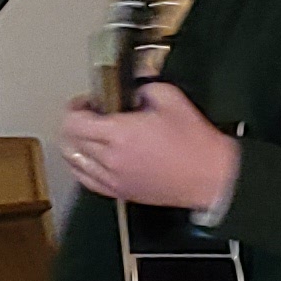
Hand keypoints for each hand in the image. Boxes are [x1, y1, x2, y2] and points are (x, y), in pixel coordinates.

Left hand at [59, 84, 239, 217]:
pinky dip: (81, 167)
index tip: (84, 103)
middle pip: (70, 140)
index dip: (74, 107)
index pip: (74, 122)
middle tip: (86, 115)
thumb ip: (143, 88)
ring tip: (86, 135)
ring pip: (74, 162)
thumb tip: (131, 90)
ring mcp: (113, 179)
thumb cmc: (195, 144)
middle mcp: (111, 159)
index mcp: (120, 134)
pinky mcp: (120, 192)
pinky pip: (86, 180)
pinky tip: (89, 159)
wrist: (210, 176)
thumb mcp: (171, 98)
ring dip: (74, 145)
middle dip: (73, 123)